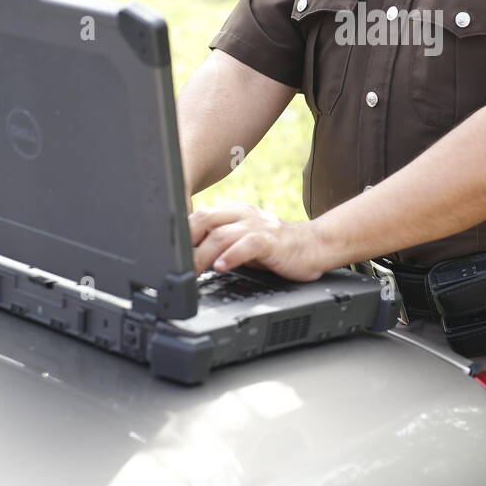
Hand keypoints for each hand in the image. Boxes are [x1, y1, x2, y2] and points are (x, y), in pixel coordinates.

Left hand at [188, 204, 330, 280]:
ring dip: (203, 255)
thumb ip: (220, 244)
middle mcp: (244, 215)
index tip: (170, 256)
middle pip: (204, 220)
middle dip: (186, 244)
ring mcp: (258, 226)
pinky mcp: (272, 240)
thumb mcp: (244, 242)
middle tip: (176, 267)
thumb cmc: (278, 248)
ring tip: (193, 272)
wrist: (315, 246)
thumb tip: (190, 257)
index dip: (181, 235)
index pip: (199, 216)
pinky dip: (231, 256)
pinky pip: (247, 245)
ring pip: (221, 235)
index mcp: (235, 212)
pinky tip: (221, 267)